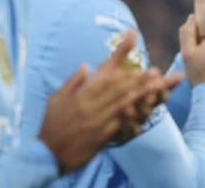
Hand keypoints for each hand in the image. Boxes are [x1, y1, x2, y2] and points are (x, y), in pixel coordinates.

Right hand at [38, 32, 180, 171]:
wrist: (47, 153)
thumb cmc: (53, 124)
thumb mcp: (56, 99)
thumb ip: (73, 82)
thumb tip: (86, 65)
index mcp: (82, 94)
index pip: (105, 74)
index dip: (121, 60)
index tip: (136, 52)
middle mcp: (90, 104)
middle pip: (118, 87)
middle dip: (138, 79)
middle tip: (156, 72)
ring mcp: (96, 120)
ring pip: (121, 104)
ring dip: (141, 94)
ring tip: (157, 86)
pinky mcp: (100, 136)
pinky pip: (119, 125)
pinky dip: (132, 118)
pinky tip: (145, 112)